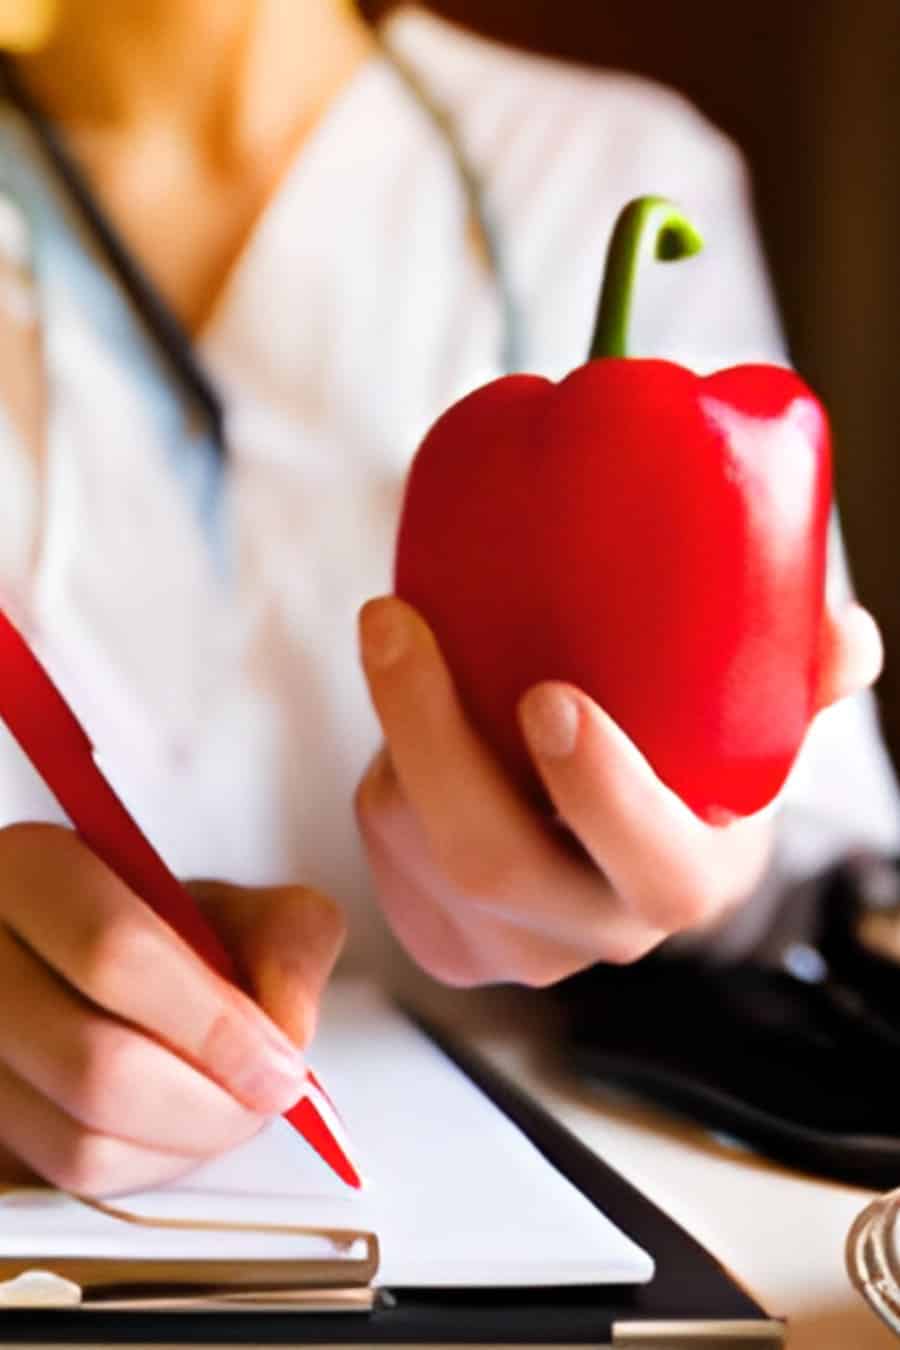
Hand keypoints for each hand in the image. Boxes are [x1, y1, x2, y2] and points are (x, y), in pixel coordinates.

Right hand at [0, 825, 343, 1194]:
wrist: (112, 964)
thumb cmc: (172, 931)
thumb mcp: (243, 905)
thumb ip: (287, 946)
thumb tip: (287, 1030)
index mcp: (31, 869)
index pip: (114, 953)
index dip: (211, 1024)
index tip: (276, 1061)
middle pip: (94, 1063)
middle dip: (209, 1102)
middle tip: (267, 1096)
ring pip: (79, 1139)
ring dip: (185, 1143)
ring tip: (233, 1110)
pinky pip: (68, 1174)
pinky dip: (148, 1166)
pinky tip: (183, 1127)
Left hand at [356, 596, 881, 987]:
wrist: (609, 852)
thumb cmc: (680, 774)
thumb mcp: (748, 733)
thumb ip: (798, 681)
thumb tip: (845, 635)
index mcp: (687, 878)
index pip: (654, 867)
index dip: (601, 792)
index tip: (548, 696)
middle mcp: (595, 931)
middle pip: (495, 864)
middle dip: (433, 736)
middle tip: (395, 622)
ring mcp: (512, 948)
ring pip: (415, 847)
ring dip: (395, 735)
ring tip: (404, 643)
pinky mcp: (444, 942)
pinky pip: (383, 855)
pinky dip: (381, 770)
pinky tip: (404, 724)